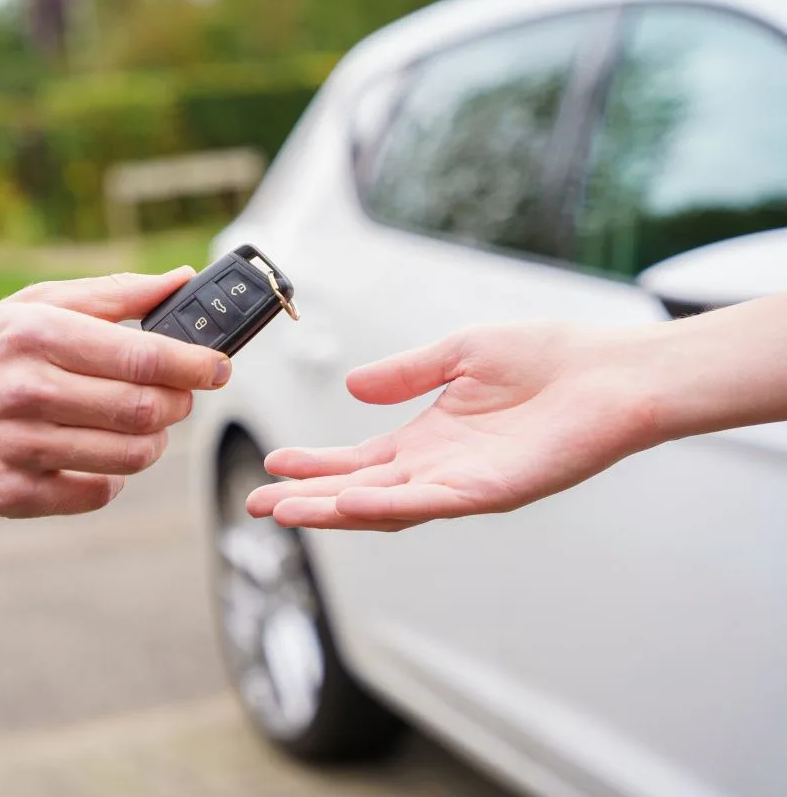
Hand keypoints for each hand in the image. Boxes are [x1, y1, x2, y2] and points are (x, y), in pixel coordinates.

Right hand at [0, 268, 229, 516]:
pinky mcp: (13, 494)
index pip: (142, 356)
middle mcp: (27, 390)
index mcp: (37, 334)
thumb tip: (181, 280)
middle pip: (145, 410)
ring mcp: (18, 446)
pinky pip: (97, 494)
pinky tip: (97, 458)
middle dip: (177, 405)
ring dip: (151, 443)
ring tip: (139, 426)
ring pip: (129, 456)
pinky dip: (112, 479)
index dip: (195, 364)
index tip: (220, 367)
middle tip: (176, 398)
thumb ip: (112, 294)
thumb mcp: (32, 304)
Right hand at [247, 324, 658, 530]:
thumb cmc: (546, 359)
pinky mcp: (492, 491)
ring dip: (331, 510)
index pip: (357, 460)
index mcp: (428, 438)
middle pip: (358, 491)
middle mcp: (438, 469)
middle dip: (305, 498)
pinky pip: (430, 503)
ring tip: (284, 510)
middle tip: (255, 505)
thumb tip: (352, 386)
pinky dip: (385, 506)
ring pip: (384, 506)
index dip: (313, 464)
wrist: (611, 373)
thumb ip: (406, 374)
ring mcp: (463, 484)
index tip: (272, 462)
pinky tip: (346, 504)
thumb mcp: (458, 354)